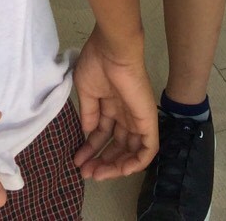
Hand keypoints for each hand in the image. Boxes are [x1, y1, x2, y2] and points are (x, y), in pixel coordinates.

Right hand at [72, 27, 157, 179]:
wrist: (112, 50)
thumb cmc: (97, 64)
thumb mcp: (87, 91)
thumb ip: (89, 114)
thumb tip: (87, 135)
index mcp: (110, 105)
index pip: (103, 134)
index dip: (91, 149)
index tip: (77, 160)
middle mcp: (125, 114)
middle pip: (117, 145)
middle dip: (101, 161)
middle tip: (85, 172)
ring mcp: (137, 118)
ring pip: (131, 151)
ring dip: (114, 166)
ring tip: (96, 173)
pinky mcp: (148, 121)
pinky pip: (148, 149)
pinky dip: (136, 163)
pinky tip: (119, 170)